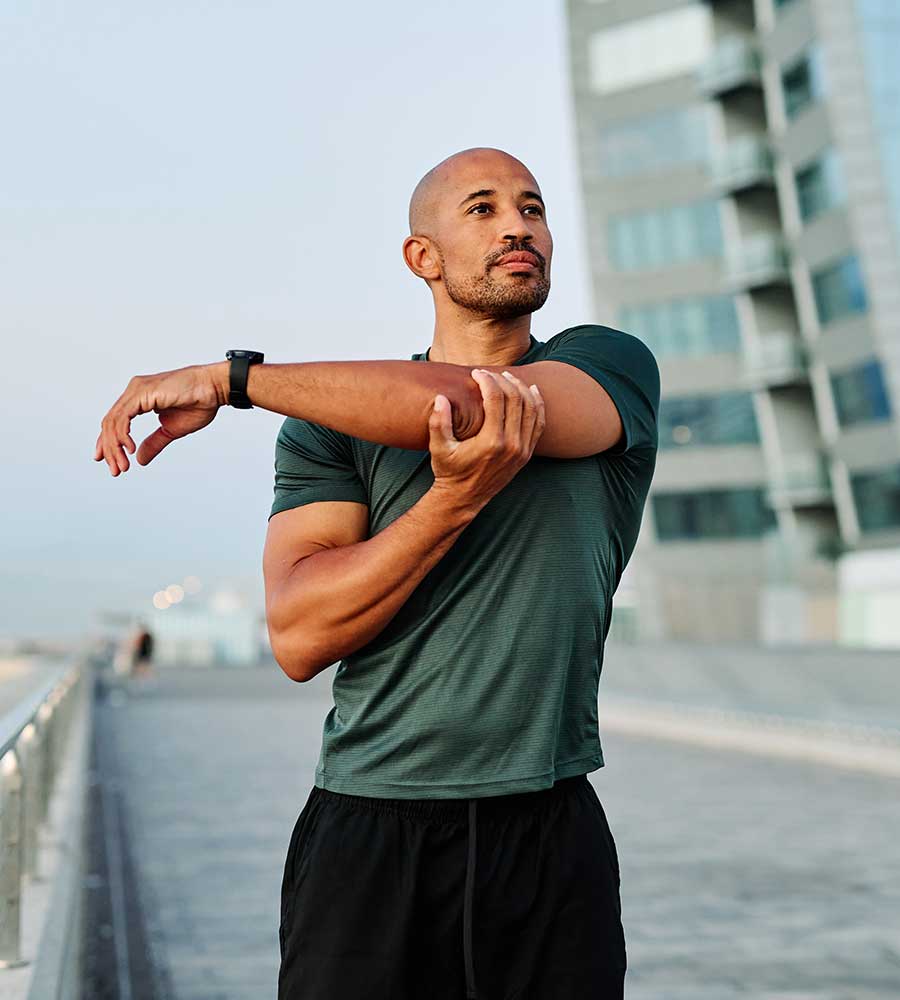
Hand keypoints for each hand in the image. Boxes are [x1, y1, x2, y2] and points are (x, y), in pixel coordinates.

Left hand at [93, 361, 228, 475]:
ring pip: (113, 422)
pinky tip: (129, 448)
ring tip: (123, 465)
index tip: (109, 462)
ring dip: (115, 447)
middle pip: (110, 423)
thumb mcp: (171, 430)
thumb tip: (139, 459)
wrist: (214, 389)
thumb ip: (154, 442)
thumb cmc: (198, 404)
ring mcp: (136, 391)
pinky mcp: (141, 393)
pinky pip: (123, 417)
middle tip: (116, 471)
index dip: (109, 443)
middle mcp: (134, 392)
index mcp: (139, 399)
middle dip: (110, 450)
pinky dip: (122, 435)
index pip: (115, 422)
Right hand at [427, 368, 544, 510]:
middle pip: (516, 399)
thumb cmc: (449, 471)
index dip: (486, 380)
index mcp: (491, 442)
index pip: (495, 399)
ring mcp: (522, 450)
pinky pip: (538, 423)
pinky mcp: (526, 454)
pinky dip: (537, 405)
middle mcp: (512, 445)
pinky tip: (531, 391)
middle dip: (503, 381)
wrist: (464, 498)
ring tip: (508, 377)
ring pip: (531, 409)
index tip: (476, 373)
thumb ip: (438, 423)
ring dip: (521, 389)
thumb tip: (441, 398)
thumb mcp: (438, 449)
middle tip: (490, 373)